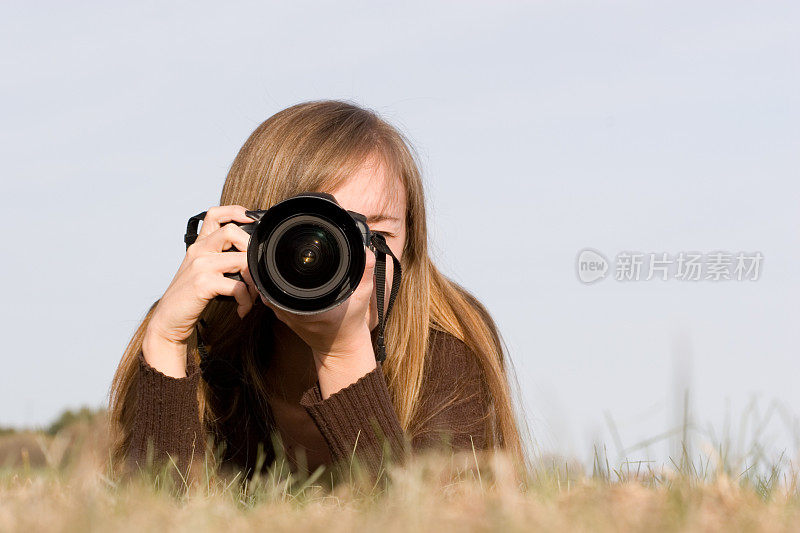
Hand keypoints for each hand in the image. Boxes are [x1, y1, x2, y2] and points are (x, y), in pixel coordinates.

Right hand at [143, 205, 258, 377]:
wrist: (168, 321)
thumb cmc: (190, 297)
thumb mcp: (202, 271)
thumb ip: (220, 259)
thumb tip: (250, 257)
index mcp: (199, 245)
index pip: (215, 214)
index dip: (236, 211)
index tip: (252, 220)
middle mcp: (198, 250)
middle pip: (233, 231)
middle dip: (252, 251)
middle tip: (256, 273)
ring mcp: (200, 265)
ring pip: (241, 259)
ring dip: (254, 281)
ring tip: (253, 295)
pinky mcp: (203, 283)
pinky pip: (237, 285)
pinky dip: (246, 299)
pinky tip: (243, 308)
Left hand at [261, 245, 378, 396]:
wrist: (340, 347)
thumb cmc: (350, 323)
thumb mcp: (363, 297)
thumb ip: (365, 272)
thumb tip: (365, 250)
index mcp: (308, 308)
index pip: (285, 281)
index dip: (283, 264)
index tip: (288, 252)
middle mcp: (291, 310)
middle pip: (271, 280)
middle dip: (275, 263)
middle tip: (281, 248)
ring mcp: (283, 314)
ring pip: (267, 287)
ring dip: (271, 273)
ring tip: (278, 257)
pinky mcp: (282, 314)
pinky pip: (270, 294)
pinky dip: (273, 283)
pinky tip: (279, 273)